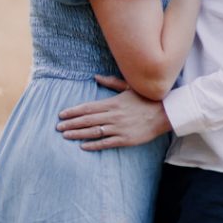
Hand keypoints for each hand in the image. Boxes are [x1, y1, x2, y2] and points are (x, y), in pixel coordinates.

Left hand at [56, 78, 171, 149]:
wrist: (164, 113)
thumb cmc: (145, 99)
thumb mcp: (128, 87)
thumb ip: (111, 82)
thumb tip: (95, 76)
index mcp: (113, 103)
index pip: (88, 108)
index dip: (73, 111)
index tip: (61, 114)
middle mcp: (113, 116)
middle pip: (87, 120)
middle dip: (71, 124)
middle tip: (58, 127)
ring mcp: (119, 129)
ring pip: (94, 132)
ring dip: (78, 134)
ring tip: (65, 136)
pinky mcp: (126, 140)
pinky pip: (106, 143)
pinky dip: (93, 145)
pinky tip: (83, 146)